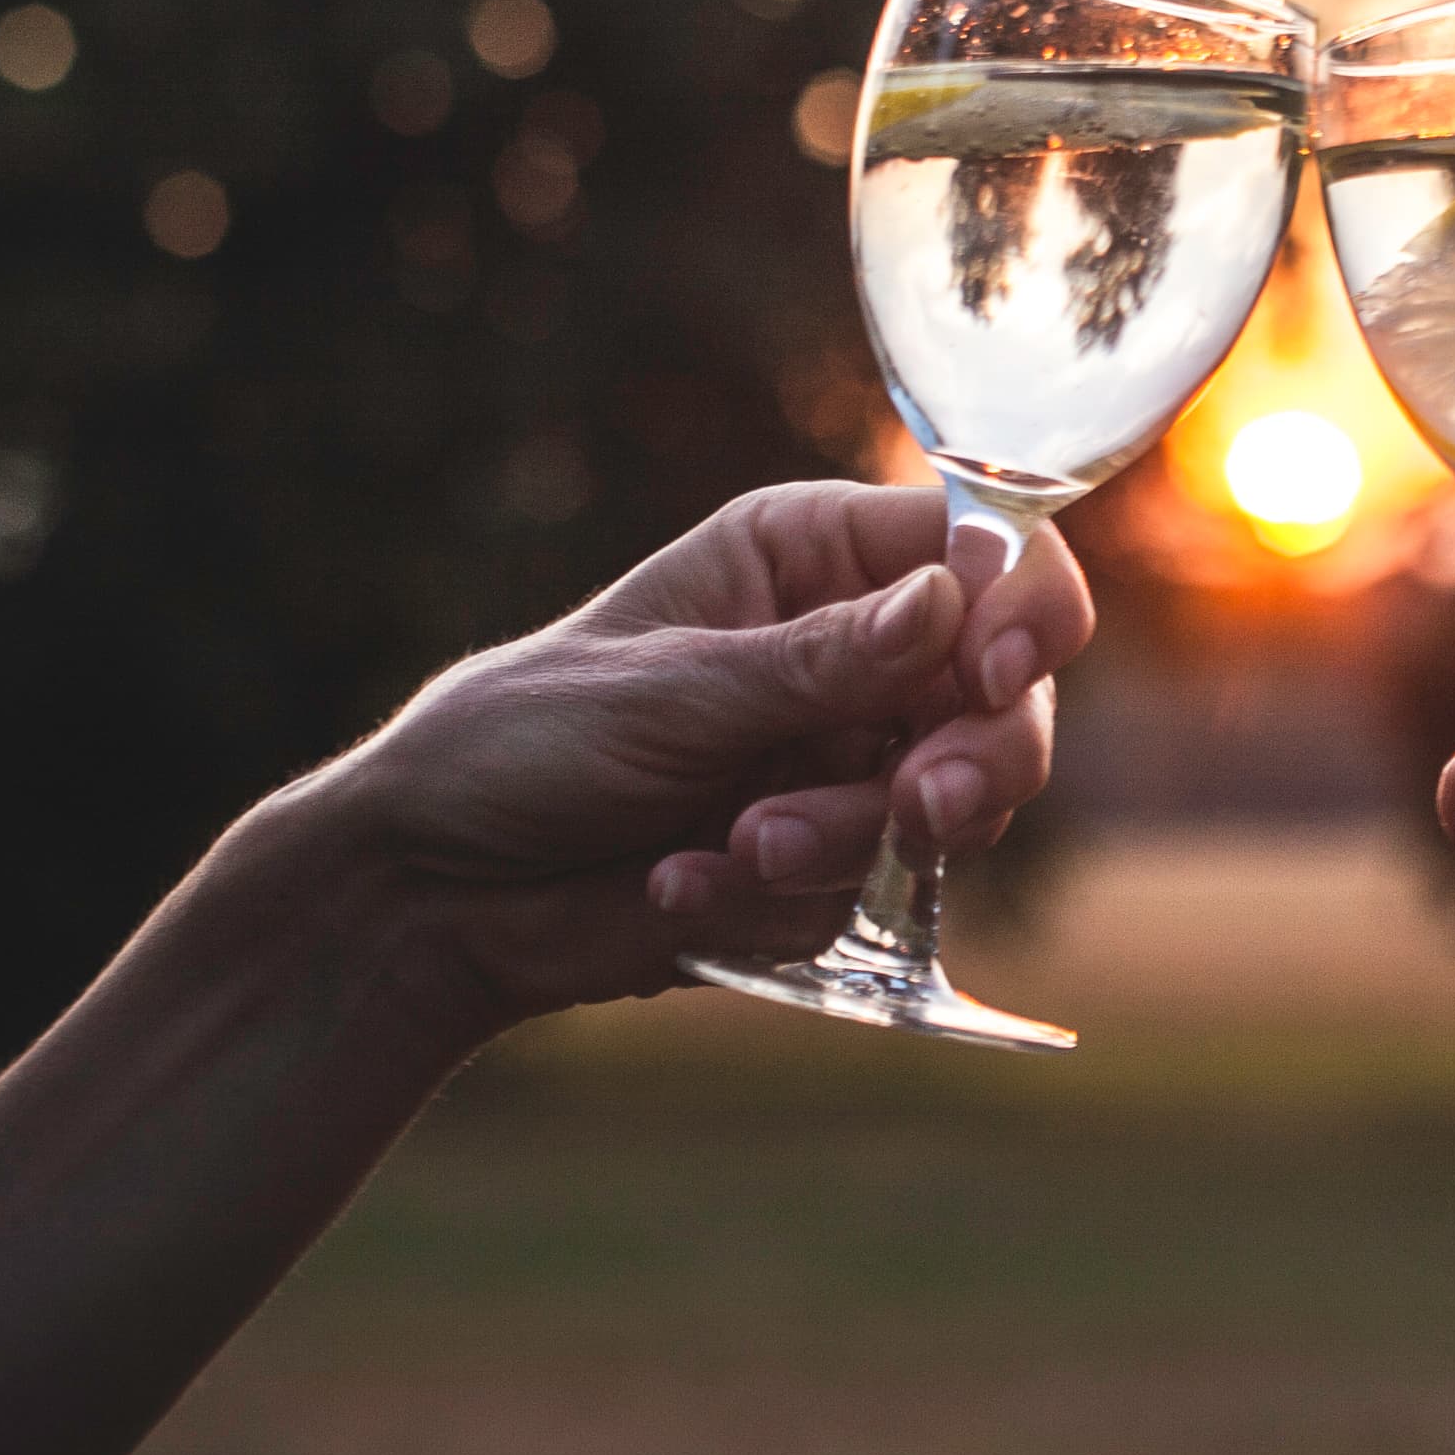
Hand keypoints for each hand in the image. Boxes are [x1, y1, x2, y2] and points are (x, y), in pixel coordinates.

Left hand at [266, 483, 1094, 1032]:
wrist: (435, 895)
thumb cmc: (521, 743)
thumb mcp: (662, 691)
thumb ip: (815, 663)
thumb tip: (951, 604)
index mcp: (812, 558)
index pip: (978, 550)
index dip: (1019, 605)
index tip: (996, 674)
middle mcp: (853, 653)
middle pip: (1003, 693)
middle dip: (972, 759)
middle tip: (923, 810)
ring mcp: (848, 764)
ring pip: (954, 805)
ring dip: (847, 842)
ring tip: (735, 850)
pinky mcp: (830, 869)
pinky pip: (878, 898)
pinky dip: (782, 904)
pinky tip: (678, 888)